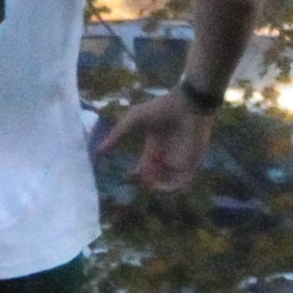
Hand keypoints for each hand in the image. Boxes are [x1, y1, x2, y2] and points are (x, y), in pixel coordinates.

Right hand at [102, 94, 218, 193]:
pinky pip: (183, 181)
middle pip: (155, 177)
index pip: (145, 167)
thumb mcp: (134, 119)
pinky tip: (161, 185)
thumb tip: (99, 150)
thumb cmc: (162, 108)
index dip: (137, 175)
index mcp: (154, 147)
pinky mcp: (192, 162)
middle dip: (146, 182)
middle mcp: (167, 156)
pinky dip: (172, 187)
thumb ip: (118, 134)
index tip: (128, 176)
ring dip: (158, 186)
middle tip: (139, 179)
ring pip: (168, 182)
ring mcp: (180, 159)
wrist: (188, 104)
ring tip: (149, 183)